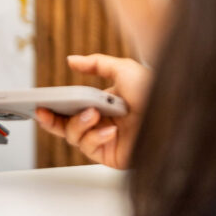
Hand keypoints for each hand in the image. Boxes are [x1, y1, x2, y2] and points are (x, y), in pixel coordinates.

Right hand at [34, 54, 150, 168]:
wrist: (174, 114)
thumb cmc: (155, 92)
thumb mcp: (123, 69)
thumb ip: (95, 63)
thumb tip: (71, 60)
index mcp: (102, 104)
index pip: (72, 109)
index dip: (54, 108)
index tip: (41, 103)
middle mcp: (102, 123)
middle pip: (66, 126)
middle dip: (52, 120)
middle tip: (43, 112)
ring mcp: (106, 140)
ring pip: (75, 137)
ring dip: (79, 124)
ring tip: (94, 114)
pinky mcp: (111, 155)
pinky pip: (90, 148)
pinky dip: (96, 137)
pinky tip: (110, 131)